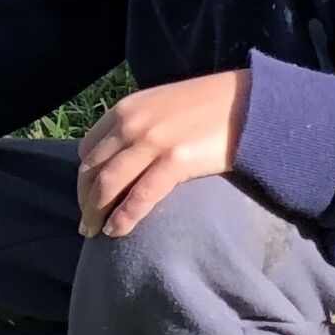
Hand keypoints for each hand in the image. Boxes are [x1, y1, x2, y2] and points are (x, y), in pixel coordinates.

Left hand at [79, 68, 249, 238]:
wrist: (250, 102)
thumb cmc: (210, 106)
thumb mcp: (162, 107)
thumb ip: (140, 126)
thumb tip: (127, 156)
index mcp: (125, 109)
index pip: (89, 149)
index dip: (85, 177)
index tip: (87, 196)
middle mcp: (130, 124)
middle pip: (93, 168)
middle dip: (84, 198)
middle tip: (85, 222)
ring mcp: (151, 141)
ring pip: (109, 184)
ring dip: (96, 212)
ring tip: (94, 232)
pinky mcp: (176, 160)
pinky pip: (141, 195)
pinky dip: (124, 215)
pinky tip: (118, 231)